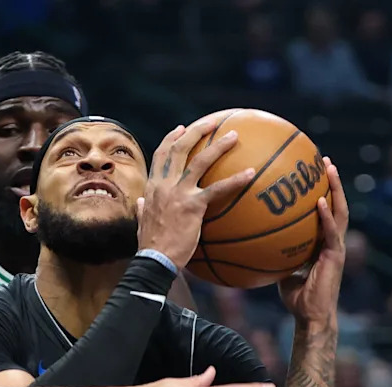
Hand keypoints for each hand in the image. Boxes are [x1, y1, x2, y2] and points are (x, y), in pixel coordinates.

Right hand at [137, 116, 254, 268]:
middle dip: (196, 131)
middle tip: (212, 122)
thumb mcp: (141, 222)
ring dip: (218, 145)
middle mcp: (164, 185)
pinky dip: (236, 180)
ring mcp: (179, 193)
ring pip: (200, 160)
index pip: (161, 155)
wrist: (155, 259)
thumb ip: (141, 209)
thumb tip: (139, 202)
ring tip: (234, 135)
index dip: (171, 139)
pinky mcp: (194, 205)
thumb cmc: (150, 245)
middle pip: (179, 148)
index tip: (181, 128)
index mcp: (152, 187)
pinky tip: (252, 174)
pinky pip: (218, 189)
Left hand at [278, 158, 346, 325]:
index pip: (323, 210)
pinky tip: (319, 201)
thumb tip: (248, 240)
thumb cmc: (295, 296)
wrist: (310, 316)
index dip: (321, 191)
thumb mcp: (280, 268)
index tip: (312, 172)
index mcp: (321, 241)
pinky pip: (331, 232)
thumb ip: (272, 252)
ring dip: (336, 189)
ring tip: (329, 169)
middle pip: (335, 204)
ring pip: (339, 211)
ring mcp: (336, 247)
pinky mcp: (335, 256)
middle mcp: (332, 240)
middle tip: (325, 160)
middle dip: (332, 182)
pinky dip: (326, 216)